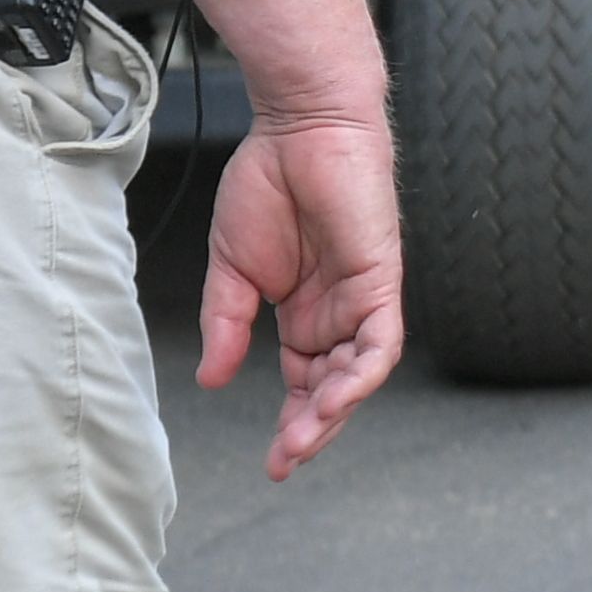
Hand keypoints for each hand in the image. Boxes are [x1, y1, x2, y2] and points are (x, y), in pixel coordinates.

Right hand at [202, 105, 401, 477]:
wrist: (297, 128)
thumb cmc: (267, 186)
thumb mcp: (232, 269)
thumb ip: (227, 325)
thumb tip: (211, 379)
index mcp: (303, 313)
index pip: (304, 381)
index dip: (292, 422)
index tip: (273, 462)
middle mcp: (336, 312)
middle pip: (333, 386)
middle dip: (312, 428)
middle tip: (287, 462)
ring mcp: (361, 297)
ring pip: (360, 371)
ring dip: (334, 410)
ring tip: (302, 441)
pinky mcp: (381, 278)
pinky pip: (381, 339)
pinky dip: (361, 371)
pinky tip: (336, 398)